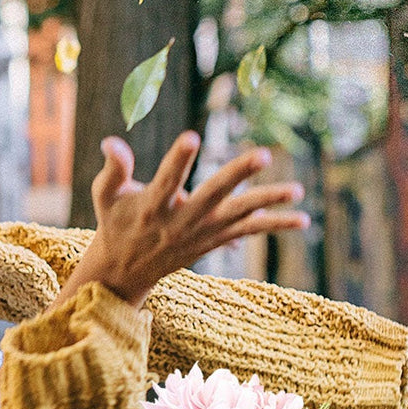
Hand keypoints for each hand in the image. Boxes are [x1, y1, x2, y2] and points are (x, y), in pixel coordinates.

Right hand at [73, 131, 308, 306]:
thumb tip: (111, 141)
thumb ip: (112, 170)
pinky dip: (274, 225)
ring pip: (239, 216)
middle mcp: (181, 222)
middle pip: (213, 195)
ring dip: (269, 202)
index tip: (191, 137)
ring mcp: (201, 234)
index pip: (167, 181)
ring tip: (297, 191)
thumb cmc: (116, 223)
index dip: (179, 160)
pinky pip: (248, 231)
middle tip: (262, 154)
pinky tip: (303, 220)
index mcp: (152, 207)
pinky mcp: (214, 240)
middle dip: (238, 174)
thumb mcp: (105, 197)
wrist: (126, 271)